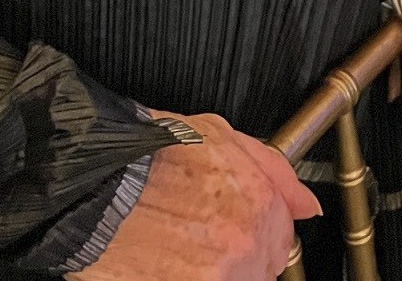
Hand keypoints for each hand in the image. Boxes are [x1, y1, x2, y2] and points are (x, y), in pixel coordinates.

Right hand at [76, 112, 320, 280]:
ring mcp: (216, 278)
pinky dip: (185, 277)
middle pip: (258, 270)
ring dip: (212, 271)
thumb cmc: (150, 154)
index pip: (280, 241)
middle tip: (197, 239)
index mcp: (259, 205)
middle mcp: (243, 247)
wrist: (95, 182)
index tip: (228, 229)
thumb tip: (306, 205)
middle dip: (235, 258)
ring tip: (177, 252)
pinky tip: (166, 265)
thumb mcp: (219, 136)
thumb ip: (273, 171)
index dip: (255, 233)